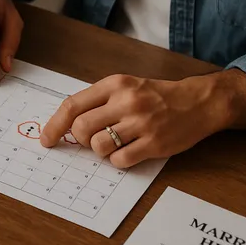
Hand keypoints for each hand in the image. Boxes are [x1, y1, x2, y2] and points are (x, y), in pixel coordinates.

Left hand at [39, 70, 245, 167]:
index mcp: (115, 84)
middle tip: (93, 138)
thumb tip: (66, 126)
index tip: (47, 139)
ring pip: (99, 146)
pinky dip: (118, 160)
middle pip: (82, 129)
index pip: (73, 105)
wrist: (198, 102)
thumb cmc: (156, 96)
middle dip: (81, 139)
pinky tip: (128, 151)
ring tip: (115, 143)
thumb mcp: (125, 86)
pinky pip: (120, 160)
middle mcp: (127, 102)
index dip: (55, 125)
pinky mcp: (154, 144)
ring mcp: (141, 123)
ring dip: (100, 150)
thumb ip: (97, 101)